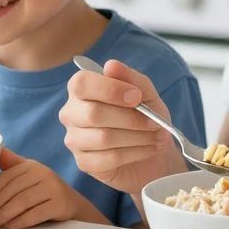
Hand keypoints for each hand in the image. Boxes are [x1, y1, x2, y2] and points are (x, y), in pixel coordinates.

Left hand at [0, 148, 78, 228]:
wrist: (72, 205)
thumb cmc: (44, 192)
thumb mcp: (27, 176)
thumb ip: (11, 165)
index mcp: (30, 165)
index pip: (7, 176)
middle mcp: (43, 173)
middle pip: (13, 191)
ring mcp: (54, 188)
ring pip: (22, 202)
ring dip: (4, 216)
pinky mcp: (61, 204)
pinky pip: (36, 214)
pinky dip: (20, 221)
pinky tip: (10, 226)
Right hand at [59, 59, 184, 195]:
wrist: (154, 154)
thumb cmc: (146, 119)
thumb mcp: (147, 95)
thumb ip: (132, 79)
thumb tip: (111, 65)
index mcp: (82, 89)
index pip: (82, 83)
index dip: (110, 89)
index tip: (136, 97)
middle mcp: (71, 113)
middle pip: (93, 113)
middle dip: (130, 118)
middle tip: (154, 122)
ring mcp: (74, 140)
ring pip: (103, 138)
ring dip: (137, 137)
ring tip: (156, 136)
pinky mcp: (84, 163)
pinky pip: (108, 158)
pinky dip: (135, 153)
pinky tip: (148, 149)